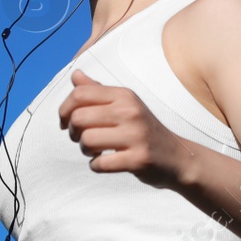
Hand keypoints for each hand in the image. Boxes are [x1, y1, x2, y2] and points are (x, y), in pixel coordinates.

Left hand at [56, 69, 192, 188]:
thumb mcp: (125, 105)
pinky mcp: (138, 159)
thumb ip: (98, 91)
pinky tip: (104, 162)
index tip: (65, 122)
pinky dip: (96, 166)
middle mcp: (131, 112)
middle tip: (81, 138)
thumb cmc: (143, 130)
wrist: (177, 157)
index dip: (64, 110)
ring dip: (84, 150)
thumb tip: (75, 75)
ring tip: (94, 151)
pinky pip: (99, 164)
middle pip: (78, 117)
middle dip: (72, 131)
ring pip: (86, 140)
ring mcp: (136, 136)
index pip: (79, 94)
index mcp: (125, 95)